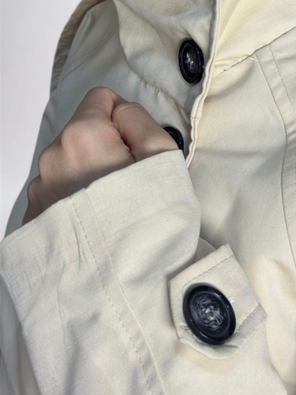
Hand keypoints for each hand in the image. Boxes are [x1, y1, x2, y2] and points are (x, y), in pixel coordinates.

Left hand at [22, 87, 177, 225]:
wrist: (123, 295)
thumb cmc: (148, 226)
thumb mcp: (163, 157)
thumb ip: (139, 119)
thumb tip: (122, 112)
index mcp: (82, 137)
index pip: (100, 99)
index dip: (125, 118)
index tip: (136, 149)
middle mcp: (51, 161)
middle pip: (82, 134)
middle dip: (105, 149)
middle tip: (131, 185)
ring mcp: (39, 194)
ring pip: (69, 167)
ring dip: (88, 178)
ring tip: (113, 212)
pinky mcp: (33, 223)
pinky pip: (58, 198)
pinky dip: (74, 205)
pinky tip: (96, 227)